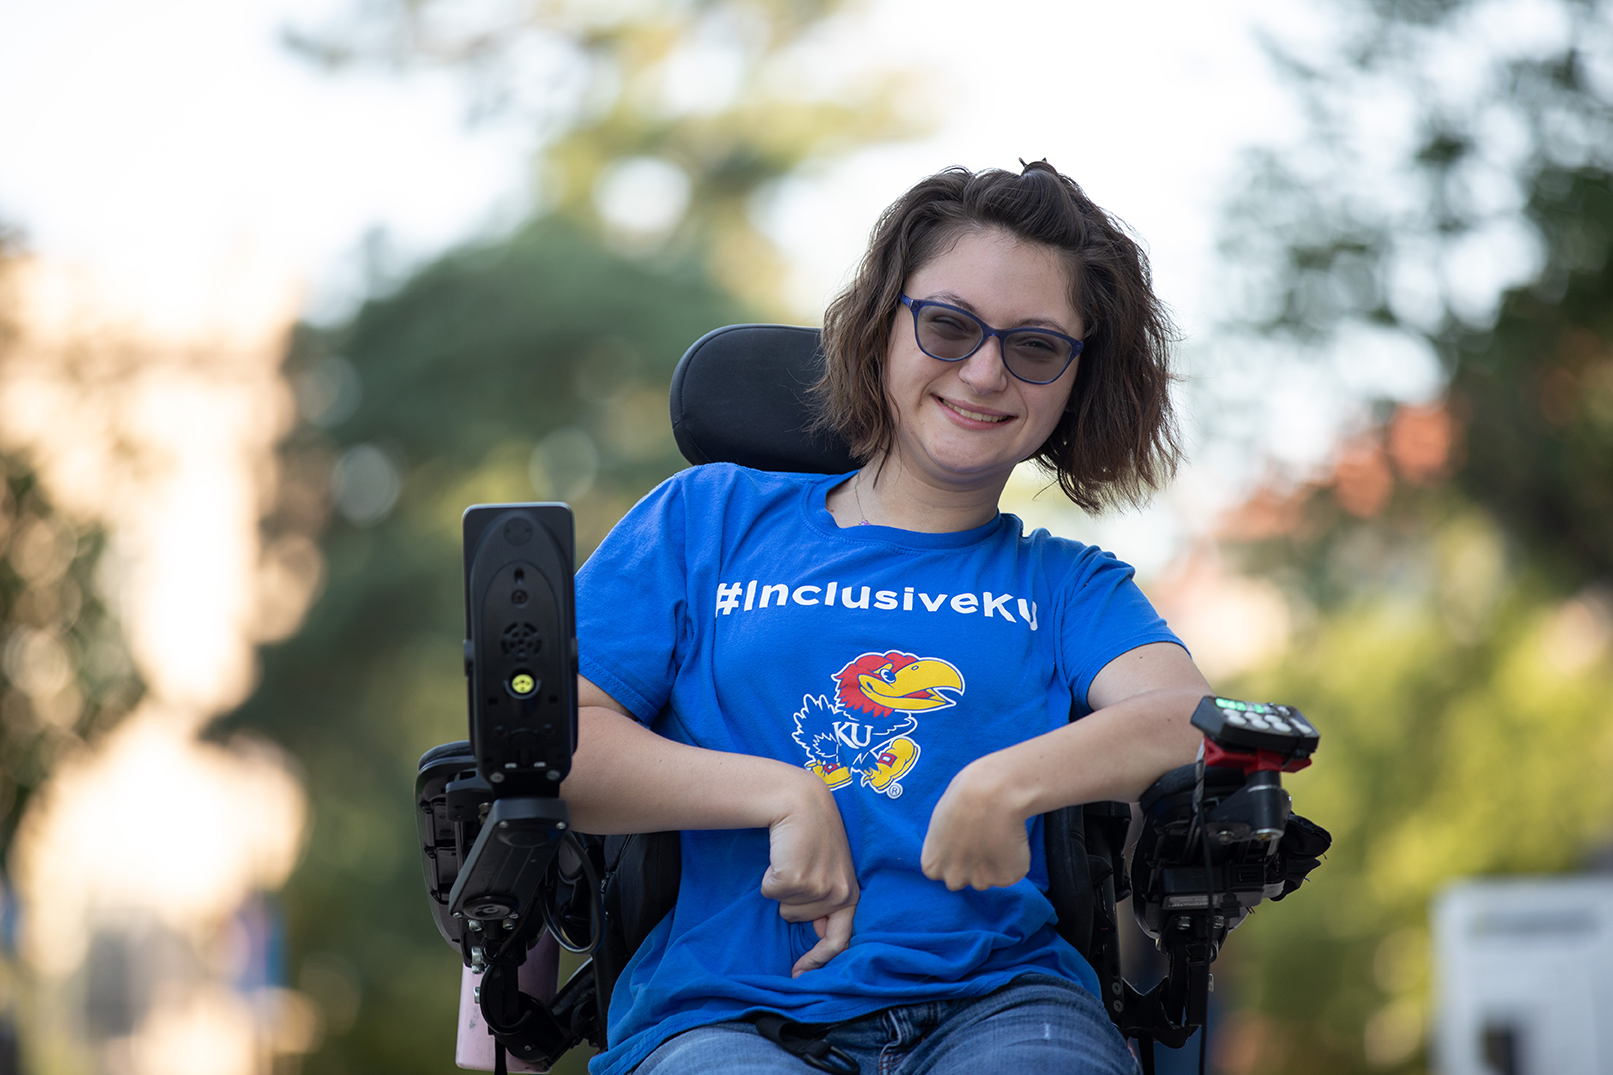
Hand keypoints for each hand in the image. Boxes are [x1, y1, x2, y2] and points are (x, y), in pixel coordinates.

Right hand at [759, 772, 858, 972]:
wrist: (799, 801)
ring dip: (782, 885)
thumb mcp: (830, 868)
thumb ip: (829, 899)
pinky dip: (769, 877)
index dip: (818, 960)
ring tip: (792, 856)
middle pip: (799, 919)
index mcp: (850, 893)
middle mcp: (838, 894)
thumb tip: (820, 933)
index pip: (839, 940)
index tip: (799, 973)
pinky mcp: (794, 880)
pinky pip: (770, 892)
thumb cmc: (813, 834)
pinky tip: (781, 854)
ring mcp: (817, 888)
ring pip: (784, 907)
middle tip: (797, 866)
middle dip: (791, 899)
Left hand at [921, 756, 1031, 890]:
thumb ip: (944, 844)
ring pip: (988, 877)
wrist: (991, 793)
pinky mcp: (1006, 878)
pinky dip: (1013, 859)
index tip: (963, 836)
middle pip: (963, 878)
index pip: (942, 871)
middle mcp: (953, 879)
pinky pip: (1010, 872)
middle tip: (982, 836)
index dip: (955, 853)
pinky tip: (1011, 837)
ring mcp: (980, 882)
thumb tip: (955, 848)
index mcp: (931, 866)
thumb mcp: (940, 823)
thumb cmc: (963, 798)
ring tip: (998, 832)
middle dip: (971, 864)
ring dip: (993, 862)